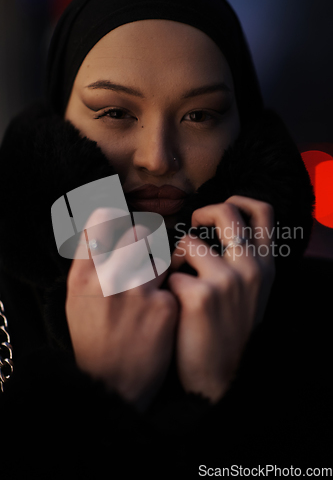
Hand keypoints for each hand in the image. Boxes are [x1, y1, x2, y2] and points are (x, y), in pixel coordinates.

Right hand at [66, 208, 178, 411]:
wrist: (112, 385)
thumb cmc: (94, 339)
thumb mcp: (77, 298)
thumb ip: (91, 261)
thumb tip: (107, 226)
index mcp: (83, 274)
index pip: (103, 219)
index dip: (117, 217)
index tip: (123, 222)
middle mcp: (109, 277)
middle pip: (140, 231)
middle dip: (145, 242)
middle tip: (143, 261)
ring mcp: (139, 291)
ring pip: (162, 256)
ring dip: (159, 270)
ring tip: (148, 294)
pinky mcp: (165, 306)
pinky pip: (174, 284)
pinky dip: (170, 295)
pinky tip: (158, 315)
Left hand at [167, 196, 275, 401]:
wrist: (220, 378)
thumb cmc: (229, 333)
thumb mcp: (251, 295)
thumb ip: (243, 262)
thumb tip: (218, 234)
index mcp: (266, 266)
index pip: (264, 211)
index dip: (240, 200)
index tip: (223, 208)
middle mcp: (251, 268)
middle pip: (226, 212)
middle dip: (202, 212)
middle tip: (191, 226)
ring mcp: (227, 281)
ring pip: (188, 242)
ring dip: (175, 258)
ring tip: (177, 280)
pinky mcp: (200, 295)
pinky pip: (170, 273)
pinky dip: (166, 286)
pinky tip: (173, 306)